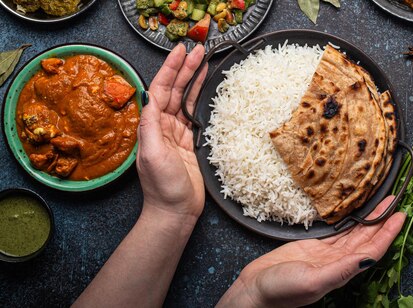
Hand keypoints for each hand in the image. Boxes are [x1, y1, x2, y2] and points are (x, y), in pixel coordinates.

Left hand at [137, 43, 207, 219]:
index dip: (170, 69)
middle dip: (185, 68)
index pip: (160, 90)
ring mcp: (178, 134)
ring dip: (194, 80)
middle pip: (174, 90)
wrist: (176, 212)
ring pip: (186, 99)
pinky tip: (209, 88)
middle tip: (198, 49)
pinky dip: (202, 99)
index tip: (180, 52)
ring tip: (205, 61)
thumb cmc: (163, 188)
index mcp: (151, 127)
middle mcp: (163, 127)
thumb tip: (150, 97)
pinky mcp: (191, 143)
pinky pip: (196, 115)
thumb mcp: (153, 156)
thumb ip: (151, 126)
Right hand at [217, 196, 405, 307]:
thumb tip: (367, 258)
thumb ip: (341, 270)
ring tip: (382, 203)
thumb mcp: (313, 281)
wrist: (255, 291)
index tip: (400, 217)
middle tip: (395, 202)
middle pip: (367, 239)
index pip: (372, 250)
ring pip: (354, 234)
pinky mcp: (314, 248)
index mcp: (342, 272)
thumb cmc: (280, 291)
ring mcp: (327, 255)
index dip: (388, 233)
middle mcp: (339, 263)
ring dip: (369, 219)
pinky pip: (337, 232)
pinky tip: (356, 212)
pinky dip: (349, 221)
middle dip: (383, 221)